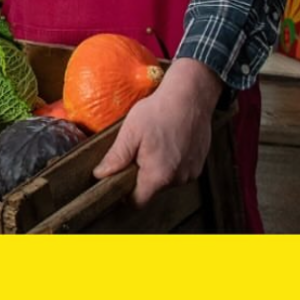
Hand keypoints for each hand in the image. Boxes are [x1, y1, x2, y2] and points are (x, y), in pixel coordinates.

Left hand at [92, 58, 221, 206]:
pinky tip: (166, 141)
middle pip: (152, 189)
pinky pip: (179, 170)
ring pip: (166, 179)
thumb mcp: (130, 132)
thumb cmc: (158, 112)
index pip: (138, 202)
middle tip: (134, 150)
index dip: (124, 195)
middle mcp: (178, 180)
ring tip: (152, 142)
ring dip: (156, 167)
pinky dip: (171, 161)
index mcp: (158, 175)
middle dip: (140, 175)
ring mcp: (191, 172)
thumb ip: (116, 158)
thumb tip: (100, 174)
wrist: (190, 97)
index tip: (116, 181)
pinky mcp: (199, 164)